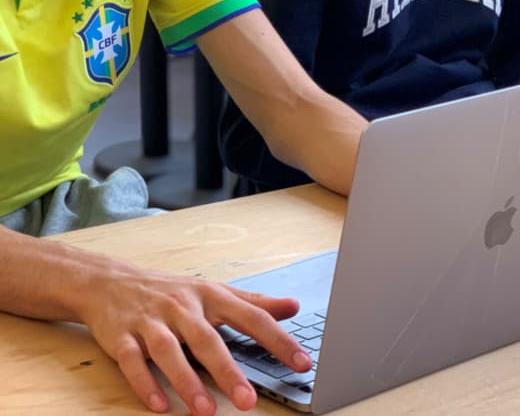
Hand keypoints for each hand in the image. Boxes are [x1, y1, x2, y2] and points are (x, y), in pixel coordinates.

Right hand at [80, 258, 312, 413]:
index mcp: (209, 295)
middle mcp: (182, 307)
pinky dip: (145, 383)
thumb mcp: (213, 291)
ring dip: (187, 381)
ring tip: (206, 410)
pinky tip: (159, 405)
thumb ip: (252, 303)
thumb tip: (293, 305)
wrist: (111, 281)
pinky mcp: (123, 337)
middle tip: (248, 401)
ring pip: (169, 351)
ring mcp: (151, 321)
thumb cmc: (170, 291)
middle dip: (228, 371)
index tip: (302, 362)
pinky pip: (134, 361)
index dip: (277, 339)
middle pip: (207, 339)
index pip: (250, 315)